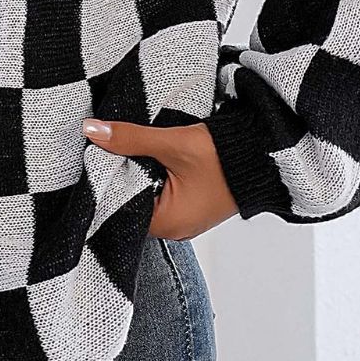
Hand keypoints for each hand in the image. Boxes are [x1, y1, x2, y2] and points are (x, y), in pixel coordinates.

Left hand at [82, 118, 238, 239]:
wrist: (266, 154)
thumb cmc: (226, 157)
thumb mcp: (172, 143)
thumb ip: (130, 138)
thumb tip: (93, 130)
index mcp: (167, 225)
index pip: (117, 204)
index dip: (107, 177)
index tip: (99, 154)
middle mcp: (174, 229)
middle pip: (130, 200)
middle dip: (121, 174)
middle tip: (112, 148)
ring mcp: (183, 219)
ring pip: (145, 194)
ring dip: (138, 173)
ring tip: (133, 151)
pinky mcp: (191, 206)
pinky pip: (161, 193)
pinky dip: (153, 176)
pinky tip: (151, 158)